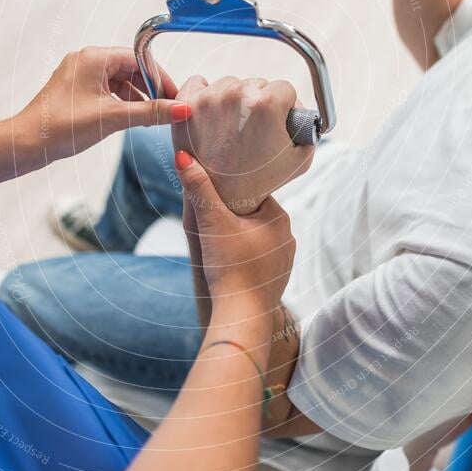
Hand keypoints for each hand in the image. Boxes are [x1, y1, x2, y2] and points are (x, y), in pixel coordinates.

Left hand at [14, 47, 188, 166]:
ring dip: (137, 96)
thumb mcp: (114, 118)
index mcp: (94, 58)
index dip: (160, 78)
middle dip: (150, 88)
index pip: (139, 59)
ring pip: (119, 80)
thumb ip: (150, 112)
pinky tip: (131, 117)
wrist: (28, 142)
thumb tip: (181, 110)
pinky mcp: (76, 89)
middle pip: (130, 68)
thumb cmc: (64, 126)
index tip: (174, 96)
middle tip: (167, 107)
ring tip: (151, 116)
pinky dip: (122, 101)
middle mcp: (86, 60)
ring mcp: (80, 74)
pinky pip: (107, 89)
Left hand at [171, 75, 313, 213]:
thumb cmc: (261, 179)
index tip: (276, 122)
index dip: (285, 106)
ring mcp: (210, 96)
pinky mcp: (187, 101)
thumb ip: (309, 129)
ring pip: (231, 83)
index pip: (284, 88)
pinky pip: (198, 81)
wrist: (222, 197)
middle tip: (253, 129)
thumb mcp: (300, 159)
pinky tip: (211, 113)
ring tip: (233, 127)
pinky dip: (204, 92)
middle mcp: (237, 94)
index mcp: (267, 103)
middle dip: (259, 103)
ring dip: (234, 100)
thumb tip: (300, 110)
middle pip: (257, 84)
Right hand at [176, 150, 295, 317]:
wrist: (242, 315)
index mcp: (279, 216)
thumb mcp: (211, 222)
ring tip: (219, 245)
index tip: (214, 198)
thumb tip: (183, 155)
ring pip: (257, 239)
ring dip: (239, 239)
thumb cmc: (230, 266)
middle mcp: (288, 236)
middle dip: (234, 218)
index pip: (254, 194)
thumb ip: (199, 188)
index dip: (231, 195)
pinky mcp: (279, 279)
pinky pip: (260, 260)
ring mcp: (286, 259)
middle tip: (211, 221)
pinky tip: (231, 264)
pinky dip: (246, 259)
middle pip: (255, 216)